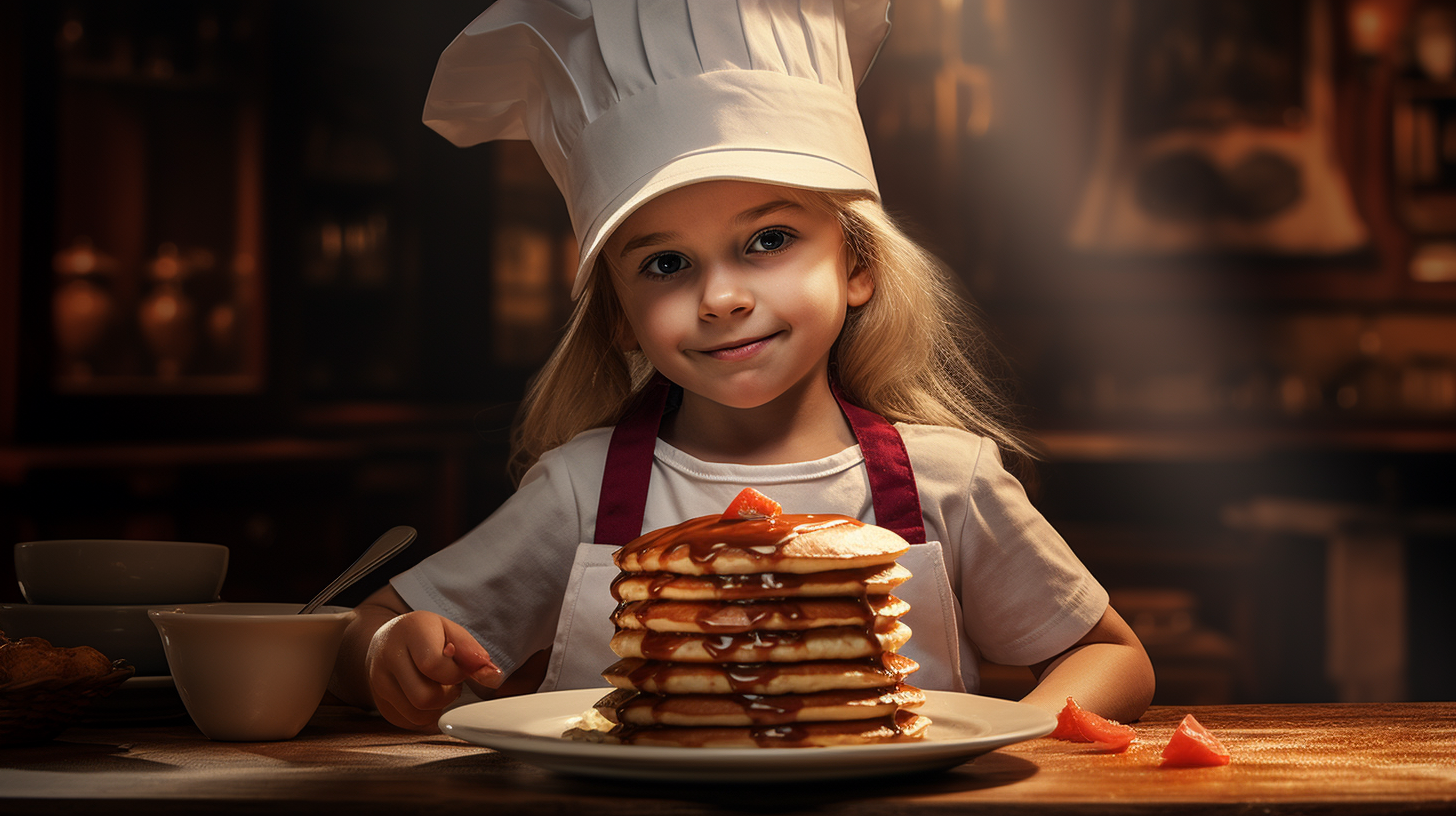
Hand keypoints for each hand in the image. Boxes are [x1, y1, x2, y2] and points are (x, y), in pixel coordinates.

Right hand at [365, 611, 502, 730]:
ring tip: (437, 686)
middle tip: (448, 681)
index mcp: (410, 632)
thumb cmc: (426, 635)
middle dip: (447, 695)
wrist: (388, 640)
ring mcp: (378, 683)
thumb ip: (473, 653)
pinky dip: (426, 715)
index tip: (457, 666)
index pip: (433, 665)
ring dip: (437, 708)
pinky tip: (425, 695)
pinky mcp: (380, 704)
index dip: (454, 673)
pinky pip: (410, 724)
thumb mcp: (452, 631)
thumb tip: (493, 677)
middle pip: (424, 698)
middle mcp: (388, 657)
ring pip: (418, 716)